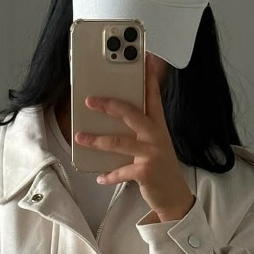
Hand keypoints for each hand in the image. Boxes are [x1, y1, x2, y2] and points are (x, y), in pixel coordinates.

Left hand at [75, 52, 195, 221]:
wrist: (173, 195)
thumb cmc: (159, 166)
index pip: (153, 96)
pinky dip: (109, 175)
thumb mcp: (154, 144)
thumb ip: (140, 129)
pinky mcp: (145, 172)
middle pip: (131, 114)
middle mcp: (156, 136)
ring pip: (119, 142)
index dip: (149, 77)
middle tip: (90, 100)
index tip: (145, 58)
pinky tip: (100, 177)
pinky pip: (121, 171)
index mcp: (158, 126)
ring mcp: (151, 153)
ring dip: (96, 140)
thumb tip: (116, 115)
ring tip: (79, 137)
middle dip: (110, 105)